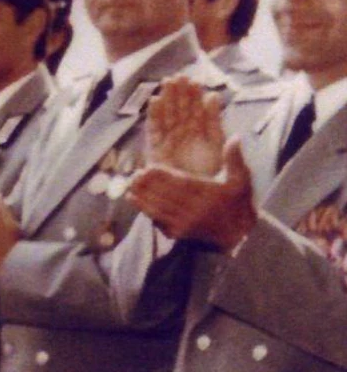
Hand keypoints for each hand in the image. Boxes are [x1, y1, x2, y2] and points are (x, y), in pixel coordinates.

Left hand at [129, 136, 257, 250]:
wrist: (238, 234)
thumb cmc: (238, 203)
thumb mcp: (241, 180)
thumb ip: (234, 159)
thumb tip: (235, 137)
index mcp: (209, 194)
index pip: (181, 183)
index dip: (163, 176)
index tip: (148, 168)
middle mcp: (196, 209)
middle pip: (167, 195)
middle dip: (148, 185)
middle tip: (134, 175)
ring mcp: (186, 223)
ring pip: (160, 209)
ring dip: (143, 198)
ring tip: (130, 187)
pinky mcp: (179, 233)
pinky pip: (159, 221)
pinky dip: (147, 211)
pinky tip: (137, 201)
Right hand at [144, 75, 226, 177]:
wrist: (195, 202)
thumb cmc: (209, 176)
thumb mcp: (218, 145)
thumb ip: (216, 122)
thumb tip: (214, 97)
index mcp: (202, 134)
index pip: (198, 111)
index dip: (195, 96)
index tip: (194, 81)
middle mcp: (185, 136)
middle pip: (181, 111)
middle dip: (179, 94)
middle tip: (178, 77)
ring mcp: (170, 142)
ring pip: (168, 116)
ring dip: (166, 100)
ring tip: (166, 83)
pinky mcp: (157, 151)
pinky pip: (155, 131)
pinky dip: (154, 117)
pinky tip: (154, 101)